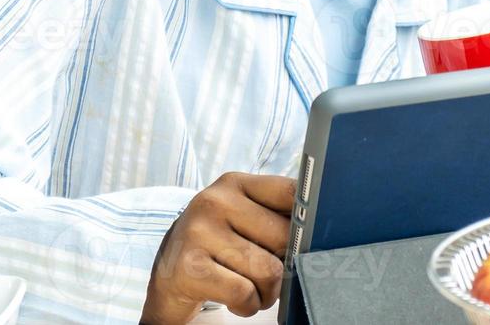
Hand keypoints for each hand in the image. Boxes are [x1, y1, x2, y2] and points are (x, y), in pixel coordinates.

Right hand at [142, 172, 295, 322]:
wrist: (168, 274)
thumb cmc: (217, 245)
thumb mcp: (241, 217)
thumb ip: (275, 214)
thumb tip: (321, 229)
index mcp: (233, 183)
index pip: (292, 193)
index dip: (308, 221)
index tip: (307, 240)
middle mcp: (214, 201)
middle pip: (285, 237)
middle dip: (285, 266)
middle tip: (268, 274)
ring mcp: (198, 233)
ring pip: (269, 271)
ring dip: (267, 292)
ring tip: (251, 288)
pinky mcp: (189, 269)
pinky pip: (245, 293)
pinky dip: (248, 305)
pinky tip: (235, 299)